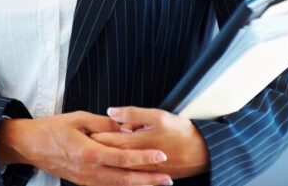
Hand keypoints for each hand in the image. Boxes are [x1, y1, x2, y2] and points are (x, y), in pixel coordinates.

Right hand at [0, 111, 173, 185]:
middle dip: (148, 179)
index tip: (161, 156)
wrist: (30, 145)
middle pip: (125, 178)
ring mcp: (85, 180)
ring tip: (158, 183)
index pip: (122, 158)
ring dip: (139, 185)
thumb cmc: (52, 129)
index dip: (144, 158)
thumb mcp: (78, 118)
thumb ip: (103, 123)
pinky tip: (134, 184)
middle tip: (168, 179)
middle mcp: (88, 171)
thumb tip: (125, 125)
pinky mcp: (82, 183)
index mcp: (88, 152)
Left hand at [90, 107, 208, 179]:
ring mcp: (139, 171)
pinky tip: (113, 163)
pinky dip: (117, 168)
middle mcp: (133, 160)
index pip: (103, 139)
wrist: (203, 154)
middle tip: (85, 136)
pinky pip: (126, 174)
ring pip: (114, 164)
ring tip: (94, 149)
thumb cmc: (182, 133)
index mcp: (132, 143)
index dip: (92, 133)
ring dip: (104, 157)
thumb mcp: (158, 116)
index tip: (84, 127)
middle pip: (105, 154)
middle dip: (95, 145)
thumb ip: (132, 114)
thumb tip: (111, 112)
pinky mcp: (146, 176)